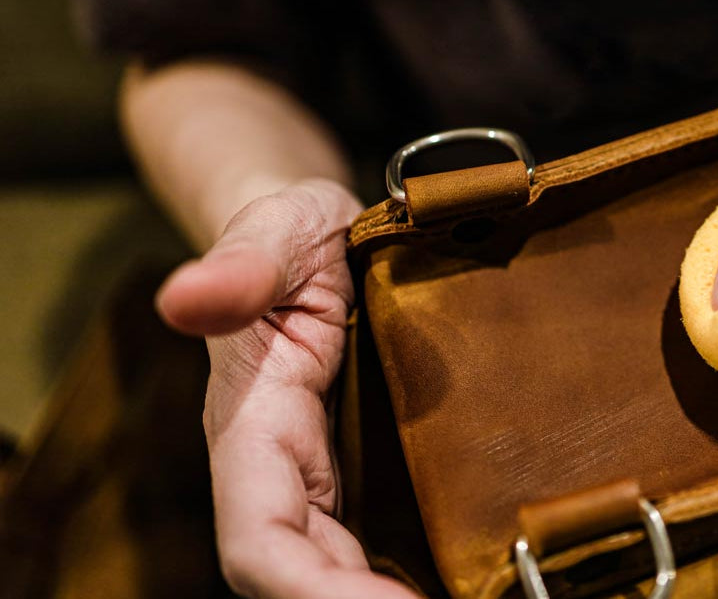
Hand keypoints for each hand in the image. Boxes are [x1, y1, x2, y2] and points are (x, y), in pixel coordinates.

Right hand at [157, 179, 415, 598]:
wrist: (317, 236)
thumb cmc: (292, 233)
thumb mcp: (278, 230)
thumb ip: (242, 265)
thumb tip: (184, 297)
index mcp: (251, 425)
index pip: (260, 541)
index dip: (315, 591)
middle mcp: (280, 470)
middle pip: (302, 577)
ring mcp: (319, 480)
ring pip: (336, 572)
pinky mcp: (355, 475)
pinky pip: (368, 548)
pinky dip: (400, 579)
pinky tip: (458, 583)